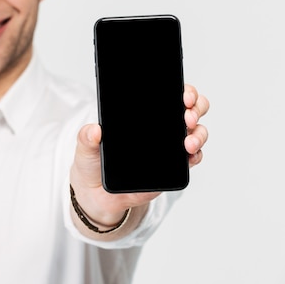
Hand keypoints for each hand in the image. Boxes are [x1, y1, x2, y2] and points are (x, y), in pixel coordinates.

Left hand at [69, 84, 209, 227]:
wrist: (98, 193)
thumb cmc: (94, 163)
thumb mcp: (86, 147)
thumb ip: (86, 137)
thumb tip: (95, 130)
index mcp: (142, 115)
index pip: (169, 94)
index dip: (183, 90)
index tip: (182, 95)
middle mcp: (161, 127)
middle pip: (191, 109)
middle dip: (196, 107)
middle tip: (186, 116)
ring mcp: (169, 146)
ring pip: (196, 132)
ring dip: (198, 134)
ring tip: (187, 142)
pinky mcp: (172, 167)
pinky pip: (193, 158)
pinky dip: (196, 155)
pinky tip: (190, 156)